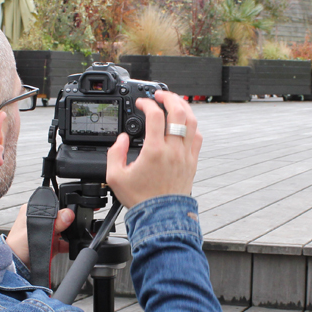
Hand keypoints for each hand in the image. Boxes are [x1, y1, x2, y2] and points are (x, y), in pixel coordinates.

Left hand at [6, 203, 74, 264]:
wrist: (17, 266)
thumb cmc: (17, 247)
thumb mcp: (35, 231)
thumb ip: (52, 223)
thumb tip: (67, 214)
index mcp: (33, 209)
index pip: (51, 202)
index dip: (62, 206)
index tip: (68, 214)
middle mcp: (41, 218)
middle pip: (60, 214)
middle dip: (66, 220)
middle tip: (67, 227)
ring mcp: (47, 230)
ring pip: (64, 226)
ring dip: (69, 231)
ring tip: (69, 235)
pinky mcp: (51, 241)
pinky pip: (65, 240)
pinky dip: (70, 242)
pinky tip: (71, 244)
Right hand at [106, 90, 201, 208]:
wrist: (160, 216)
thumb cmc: (140, 199)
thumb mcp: (115, 177)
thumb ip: (114, 153)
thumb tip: (121, 139)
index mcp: (154, 151)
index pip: (154, 115)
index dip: (146, 103)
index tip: (141, 103)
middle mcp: (173, 150)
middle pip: (178, 111)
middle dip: (169, 97)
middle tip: (159, 95)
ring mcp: (185, 155)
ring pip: (191, 121)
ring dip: (183, 107)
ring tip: (174, 103)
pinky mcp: (192, 162)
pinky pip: (197, 137)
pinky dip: (192, 125)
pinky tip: (184, 124)